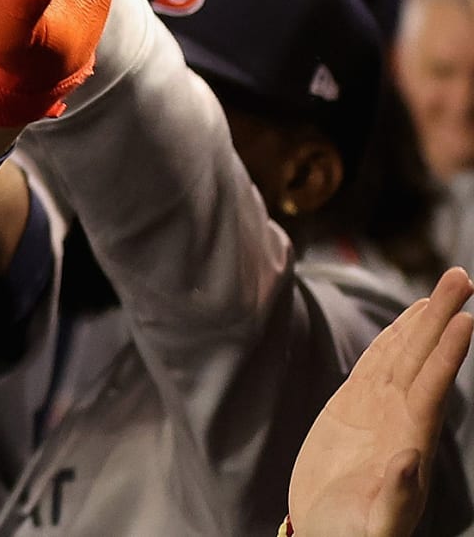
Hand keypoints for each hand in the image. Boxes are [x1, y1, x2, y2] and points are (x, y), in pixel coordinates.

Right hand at [290, 268, 473, 536]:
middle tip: (461, 276)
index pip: (432, 388)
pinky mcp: (352, 407)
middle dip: (442, 317)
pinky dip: (392, 338)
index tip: (466, 319)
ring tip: (446, 285)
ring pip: (403, 354)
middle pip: (423, 358)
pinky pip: (376, 363)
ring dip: (423, 319)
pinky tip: (407, 319)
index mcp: (409, 443)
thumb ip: (396, 497)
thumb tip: (409, 460)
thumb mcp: (377, 527)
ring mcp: (378, 410)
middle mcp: (399, 419)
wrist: (327, 534)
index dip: (448, 355)